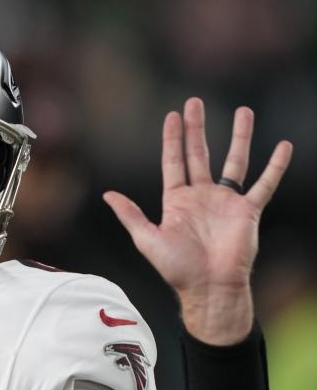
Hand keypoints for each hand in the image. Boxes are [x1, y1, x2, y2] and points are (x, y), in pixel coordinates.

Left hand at [103, 98, 292, 341]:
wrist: (208, 287)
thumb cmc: (176, 269)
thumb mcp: (147, 239)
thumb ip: (130, 215)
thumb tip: (108, 194)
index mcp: (177, 201)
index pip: (174, 161)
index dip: (173, 138)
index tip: (173, 115)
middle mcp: (201, 196)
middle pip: (200, 154)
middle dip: (197, 128)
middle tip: (195, 102)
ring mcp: (226, 202)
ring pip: (235, 161)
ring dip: (239, 137)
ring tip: (243, 111)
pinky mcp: (248, 211)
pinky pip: (265, 184)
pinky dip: (274, 166)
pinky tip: (283, 146)